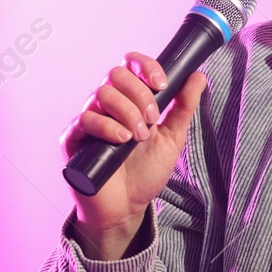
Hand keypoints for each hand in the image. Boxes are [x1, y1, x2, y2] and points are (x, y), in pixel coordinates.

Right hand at [60, 52, 206, 260]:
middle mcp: (107, 104)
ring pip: (102, 94)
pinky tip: (122, 140)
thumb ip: (183, 107)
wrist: (128, 207)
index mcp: (130, 98)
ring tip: (139, 137)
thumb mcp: (173, 138)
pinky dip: (106, 126)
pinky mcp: (73, 139)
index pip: (130, 64)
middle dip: (139, 93)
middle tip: (152, 119)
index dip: (146, 66)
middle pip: (116, 75)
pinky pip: (84, 119)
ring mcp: (89, 119)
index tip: (162, 83)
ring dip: (127, 112)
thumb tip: (198, 75)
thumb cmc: (147, 171)